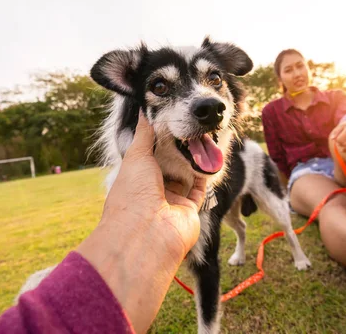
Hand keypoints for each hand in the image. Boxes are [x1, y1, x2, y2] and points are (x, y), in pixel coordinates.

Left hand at [76, 112, 206, 332]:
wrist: (146, 233)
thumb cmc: (133, 192)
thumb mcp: (136, 156)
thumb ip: (143, 134)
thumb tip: (143, 112)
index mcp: (135, 178)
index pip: (149, 155)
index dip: (160, 140)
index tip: (173, 121)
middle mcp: (152, 191)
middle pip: (169, 165)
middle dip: (180, 149)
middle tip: (193, 127)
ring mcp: (171, 202)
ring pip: (185, 176)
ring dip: (194, 160)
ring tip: (205, 138)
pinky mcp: (189, 211)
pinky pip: (200, 190)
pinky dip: (205, 175)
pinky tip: (211, 158)